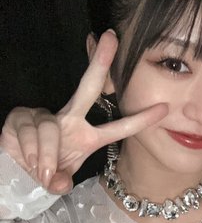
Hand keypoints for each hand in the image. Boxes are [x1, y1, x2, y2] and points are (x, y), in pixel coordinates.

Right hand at [0, 31, 167, 193]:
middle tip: (111, 38)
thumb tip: (58, 184)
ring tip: (42, 170)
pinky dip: (29, 152)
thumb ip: (61, 183)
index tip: (164, 108)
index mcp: (89, 137)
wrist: (16, 171)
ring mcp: (46, 116)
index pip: (119, 127)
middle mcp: (71, 120)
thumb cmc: (46, 172)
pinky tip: (27, 158)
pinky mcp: (22, 116)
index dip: (140, 119)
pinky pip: (30, 133)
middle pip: (87, 88)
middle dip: (100, 63)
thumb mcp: (59, 180)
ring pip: (50, 129)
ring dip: (46, 155)